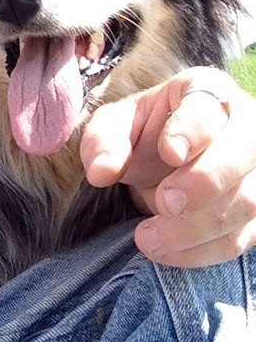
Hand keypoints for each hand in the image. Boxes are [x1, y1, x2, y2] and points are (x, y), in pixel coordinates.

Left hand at [80, 66, 255, 266]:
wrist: (166, 162)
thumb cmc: (144, 135)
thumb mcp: (114, 127)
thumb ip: (103, 142)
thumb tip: (101, 172)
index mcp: (204, 91)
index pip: (208, 106)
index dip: (192, 129)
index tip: (170, 152)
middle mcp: (243, 125)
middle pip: (243, 153)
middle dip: (204, 182)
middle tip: (164, 204)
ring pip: (247, 202)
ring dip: (196, 227)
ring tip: (148, 237)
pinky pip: (239, 238)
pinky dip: (201, 251)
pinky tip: (165, 250)